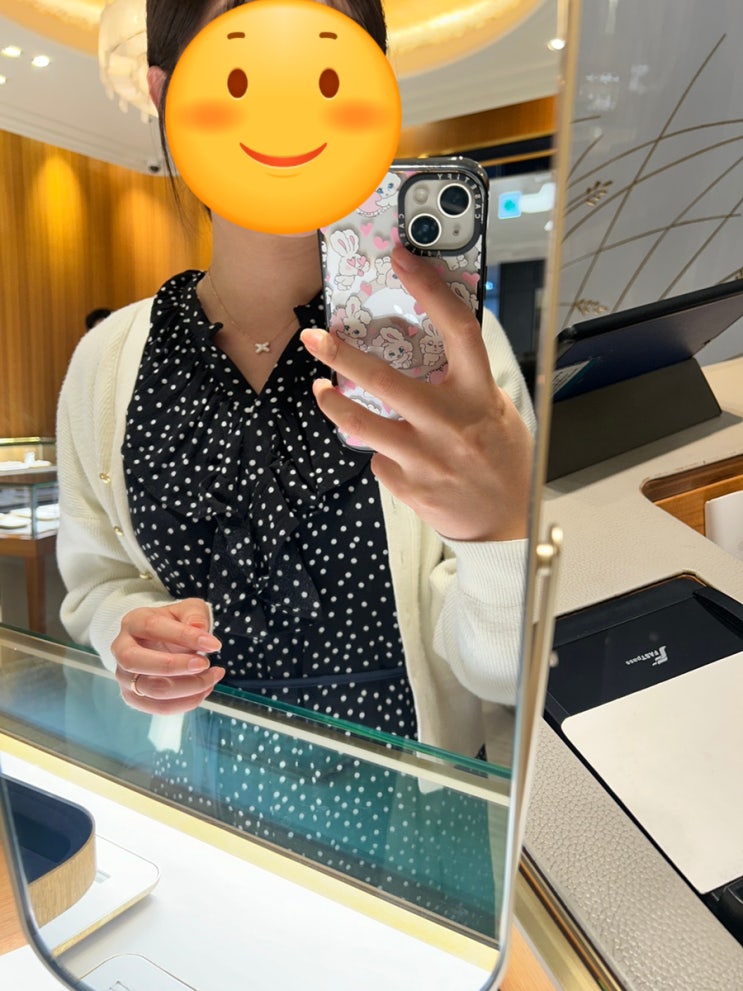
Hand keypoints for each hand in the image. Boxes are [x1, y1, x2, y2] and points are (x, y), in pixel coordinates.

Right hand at [113, 598, 224, 714]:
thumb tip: (199, 628)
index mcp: (133, 622)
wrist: (162, 643)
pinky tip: (204, 689)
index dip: (183, 635)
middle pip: (136, 661)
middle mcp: (122, 650)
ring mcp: (125, 677)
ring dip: (188, 686)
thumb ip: (194, 615)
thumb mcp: (188, 610)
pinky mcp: (134, 698)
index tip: (213, 644)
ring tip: (212, 677)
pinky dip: (186, 702)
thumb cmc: (175, 625)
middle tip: (206, 663)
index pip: (152, 627)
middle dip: (175, 665)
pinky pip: (159, 707)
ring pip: (151, 688)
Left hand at [301, 246, 533, 541]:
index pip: (456, 329)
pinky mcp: (407, 485)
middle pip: (384, 380)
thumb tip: (432, 352)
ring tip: (321, 390)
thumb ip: (468, 384)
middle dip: (341, 355)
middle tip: (314, 339)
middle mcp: (449, 422)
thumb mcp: (497, 412)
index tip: (401, 260)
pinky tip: (396, 456)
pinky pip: (379, 458)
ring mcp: (425, 456)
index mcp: (478, 394)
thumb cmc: (503, 461)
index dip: (428, 289)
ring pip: (362, 424)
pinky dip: (381, 452)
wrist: (505, 524)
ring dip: (334, 403)